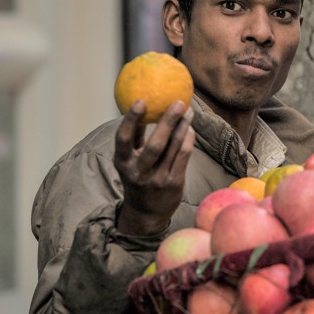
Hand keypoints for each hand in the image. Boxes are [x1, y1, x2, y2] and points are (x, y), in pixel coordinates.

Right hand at [113, 99, 195, 235]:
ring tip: (188, 111)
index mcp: (123, 163)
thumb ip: (135, 136)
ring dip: (183, 127)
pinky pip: (184, 156)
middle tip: (178, 102)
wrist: (146, 213)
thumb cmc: (138, 177)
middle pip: (155, 144)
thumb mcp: (129, 160)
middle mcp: (139, 172)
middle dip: (168, 121)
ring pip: (174, 148)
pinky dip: (188, 139)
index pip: (124, 138)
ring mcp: (158, 179)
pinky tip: (190, 128)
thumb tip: (144, 105)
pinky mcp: (174, 183)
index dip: (131, 119)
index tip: (141, 100)